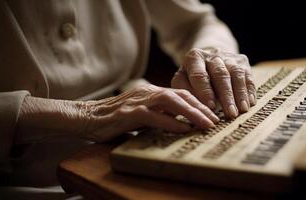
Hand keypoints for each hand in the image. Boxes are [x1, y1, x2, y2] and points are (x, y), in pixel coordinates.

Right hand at [18, 84, 218, 142]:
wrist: (88, 117)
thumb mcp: (141, 114)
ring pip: (172, 103)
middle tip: (217, 119)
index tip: (213, 113)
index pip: (181, 94)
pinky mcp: (131, 112)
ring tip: (208, 123)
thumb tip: (178, 125)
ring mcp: (140, 101)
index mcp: (152, 93)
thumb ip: (158, 116)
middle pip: (181, 96)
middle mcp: (149, 93)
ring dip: (192, 113)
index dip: (199, 103)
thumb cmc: (115, 118)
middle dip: (202, 107)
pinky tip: (184, 129)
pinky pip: (155, 116)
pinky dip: (171, 123)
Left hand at [171, 47, 255, 118]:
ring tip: (242, 110)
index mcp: (194, 58)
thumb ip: (187, 93)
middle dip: (226, 95)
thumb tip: (197, 110)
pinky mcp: (241, 61)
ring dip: (240, 93)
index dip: (205, 92)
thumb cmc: (191, 77)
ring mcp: (228, 56)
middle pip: (220, 74)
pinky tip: (250, 103)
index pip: (200, 75)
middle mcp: (212, 54)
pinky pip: (247, 76)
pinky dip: (249, 90)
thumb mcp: (183, 82)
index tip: (211, 107)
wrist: (208, 60)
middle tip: (230, 113)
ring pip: (236, 74)